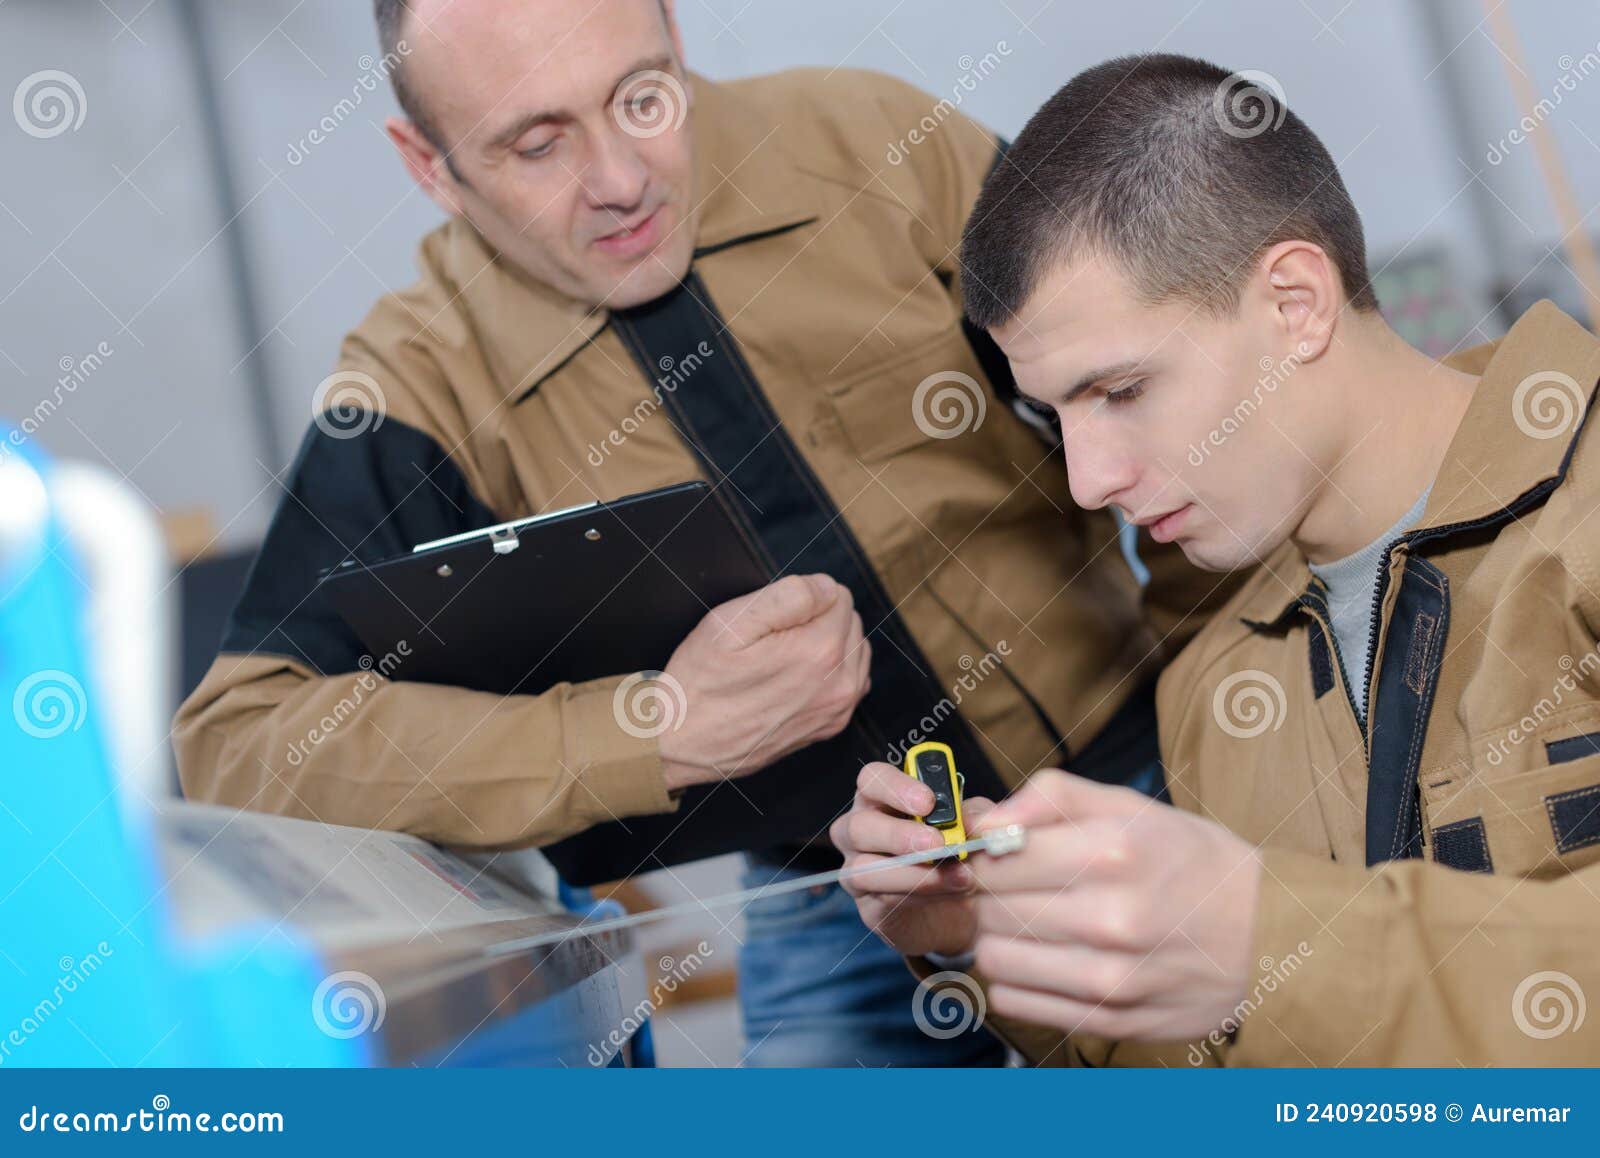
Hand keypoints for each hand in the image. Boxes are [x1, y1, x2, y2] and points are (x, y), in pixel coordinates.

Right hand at [656, 574, 870, 790]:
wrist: (681, 742)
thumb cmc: (700, 681)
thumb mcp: (729, 622)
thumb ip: (788, 595)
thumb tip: (826, 587)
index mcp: (819, 651)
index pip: (837, 595)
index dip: (802, 597)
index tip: (771, 619)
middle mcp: (838, 684)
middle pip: (849, 622)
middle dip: (817, 620)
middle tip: (771, 639)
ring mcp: (836, 710)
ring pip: (853, 652)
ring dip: (828, 645)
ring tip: (782, 658)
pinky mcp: (829, 727)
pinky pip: (849, 682)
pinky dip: (830, 674)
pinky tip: (795, 678)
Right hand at [830, 761, 996, 956]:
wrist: (963, 909)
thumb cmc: (960, 854)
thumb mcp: (975, 828)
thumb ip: (974, 816)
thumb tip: (971, 817)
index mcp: (882, 799)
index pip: (872, 780)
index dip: (896, 787)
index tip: (928, 802)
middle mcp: (861, 830)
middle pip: (859, 825)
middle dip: (899, 835)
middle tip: (937, 844)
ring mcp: (858, 870)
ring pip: (865, 868)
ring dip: (915, 873)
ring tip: (958, 875)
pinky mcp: (868, 906)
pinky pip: (883, 899)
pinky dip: (920, 894)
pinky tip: (951, 891)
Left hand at [968, 769, 1259, 1041]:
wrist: (1267, 937)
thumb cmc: (1192, 863)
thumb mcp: (1131, 807)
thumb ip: (1051, 797)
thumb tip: (984, 816)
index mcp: (1112, 852)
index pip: (995, 856)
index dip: (983, 853)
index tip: (994, 854)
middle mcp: (1108, 919)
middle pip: (990, 908)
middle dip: (988, 895)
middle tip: (1012, 889)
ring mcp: (1108, 978)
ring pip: (993, 959)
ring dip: (997, 940)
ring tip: (1028, 925)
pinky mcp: (1108, 1021)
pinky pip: (1014, 1002)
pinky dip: (1014, 981)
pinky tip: (1043, 961)